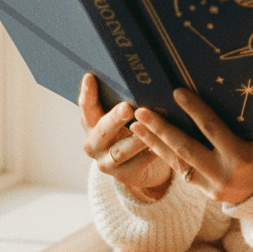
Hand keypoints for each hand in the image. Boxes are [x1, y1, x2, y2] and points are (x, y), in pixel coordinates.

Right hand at [79, 73, 172, 199]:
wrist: (139, 166)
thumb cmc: (132, 130)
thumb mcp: (124, 117)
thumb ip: (126, 100)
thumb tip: (141, 75)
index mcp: (91, 124)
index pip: (86, 107)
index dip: (87, 93)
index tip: (91, 77)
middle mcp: (94, 144)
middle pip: (102, 130)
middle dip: (115, 118)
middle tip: (127, 107)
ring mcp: (107, 162)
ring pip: (121, 151)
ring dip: (137, 139)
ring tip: (151, 127)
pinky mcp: (124, 176)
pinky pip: (140, 163)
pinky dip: (153, 152)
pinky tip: (165, 145)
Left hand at [129, 88, 252, 205]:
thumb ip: (241, 118)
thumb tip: (221, 87)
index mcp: (240, 155)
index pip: (212, 128)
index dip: (194, 109)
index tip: (176, 92)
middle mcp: (223, 172)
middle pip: (185, 148)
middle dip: (161, 129)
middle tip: (141, 111)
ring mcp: (211, 186)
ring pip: (177, 162)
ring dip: (154, 142)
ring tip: (136, 125)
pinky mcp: (203, 192)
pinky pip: (180, 171)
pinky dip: (164, 154)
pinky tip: (149, 141)